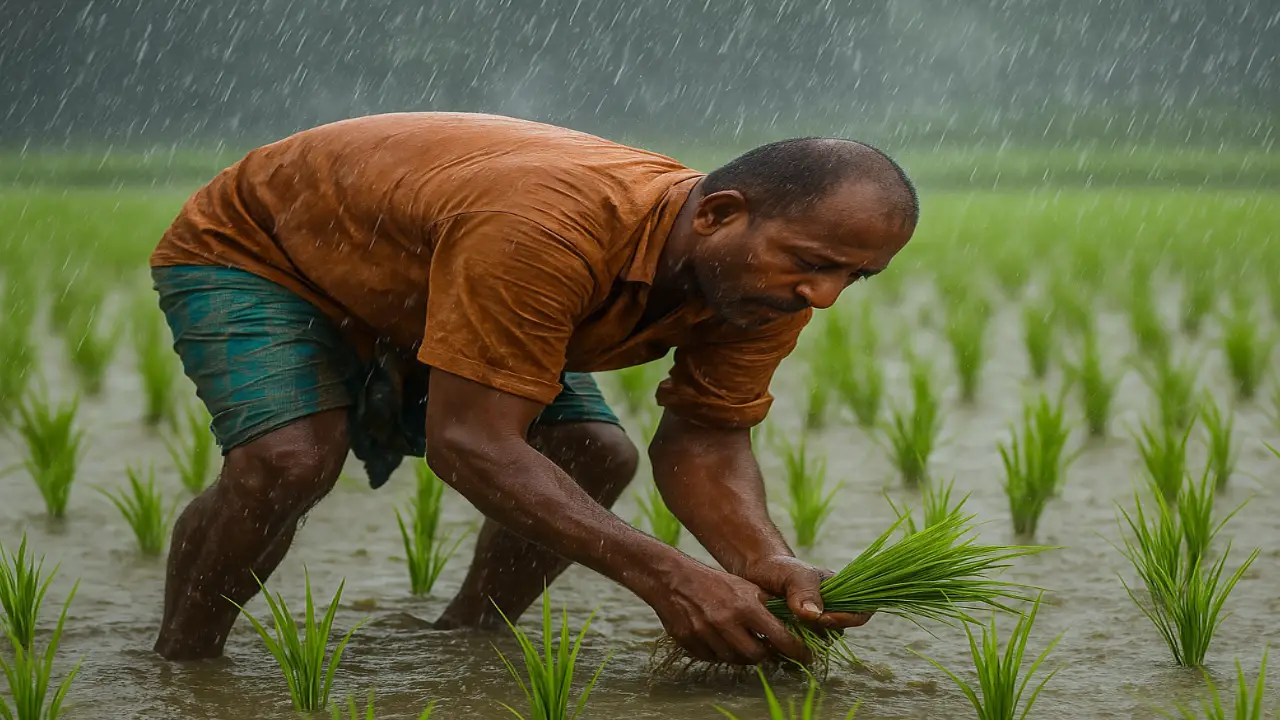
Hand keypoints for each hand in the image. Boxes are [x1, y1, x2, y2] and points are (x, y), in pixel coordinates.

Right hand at [647, 562, 815, 665]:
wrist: (674, 579)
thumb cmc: (716, 583)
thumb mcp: (747, 587)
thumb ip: (769, 606)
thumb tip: (795, 622)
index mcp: (745, 606)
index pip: (779, 637)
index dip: (795, 650)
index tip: (804, 656)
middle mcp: (726, 622)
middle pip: (756, 656)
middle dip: (765, 655)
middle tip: (767, 650)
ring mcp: (705, 633)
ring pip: (733, 659)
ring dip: (742, 655)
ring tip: (743, 642)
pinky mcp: (689, 641)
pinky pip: (712, 658)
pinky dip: (720, 654)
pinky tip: (721, 640)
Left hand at [740, 555, 872, 633]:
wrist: (756, 571)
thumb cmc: (779, 568)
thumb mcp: (794, 574)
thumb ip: (805, 592)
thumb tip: (814, 616)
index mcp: (839, 591)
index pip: (861, 611)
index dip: (848, 619)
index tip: (824, 618)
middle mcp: (830, 608)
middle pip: (840, 630)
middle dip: (823, 630)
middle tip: (801, 622)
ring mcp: (814, 621)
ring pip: (822, 640)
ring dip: (807, 638)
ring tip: (788, 624)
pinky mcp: (799, 632)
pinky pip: (804, 645)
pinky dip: (795, 643)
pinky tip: (781, 633)